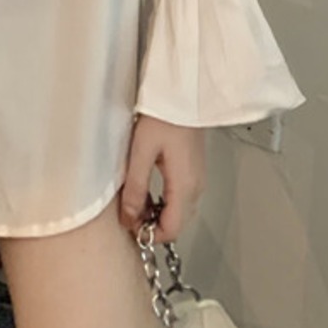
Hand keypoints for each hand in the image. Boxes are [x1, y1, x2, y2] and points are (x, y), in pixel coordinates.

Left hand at [118, 114, 205, 243]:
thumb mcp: (141, 152)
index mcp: (184, 185)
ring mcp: (198, 177)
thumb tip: (129, 217)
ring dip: (159, 212)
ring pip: (180, 211)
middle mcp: (196, 185)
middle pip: (178, 223)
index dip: (150, 234)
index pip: (172, 230)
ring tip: (136, 199)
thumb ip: (135, 188)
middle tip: (129, 212)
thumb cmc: (163, 116)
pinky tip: (149, 188)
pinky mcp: (194, 168)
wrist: (182, 92)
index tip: (130, 225)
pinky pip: (182, 196)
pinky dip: (166, 200)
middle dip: (153, 225)